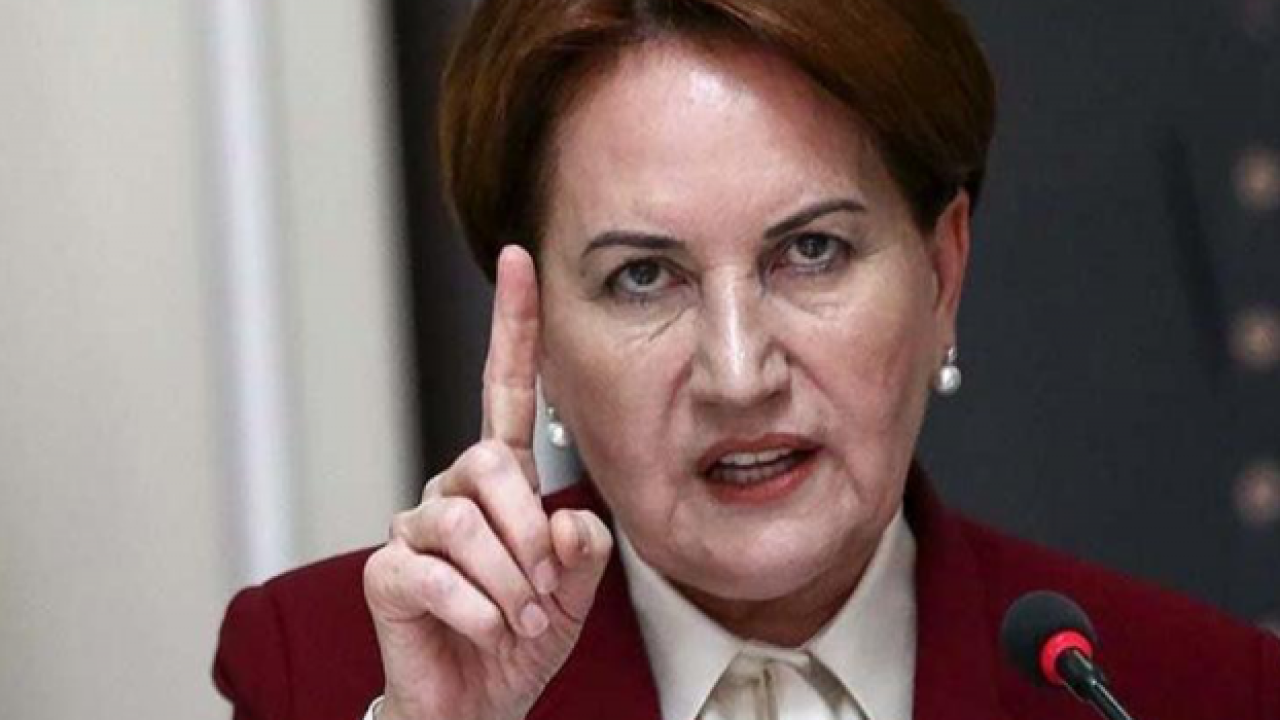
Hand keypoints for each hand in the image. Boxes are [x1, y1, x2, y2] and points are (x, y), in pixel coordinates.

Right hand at [363, 246, 612, 719]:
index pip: (504, 390)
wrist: (478, 704)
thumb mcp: (573, 589)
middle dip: (528, 533)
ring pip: (465, 523)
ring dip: (510, 584)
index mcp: (499, 482)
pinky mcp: (385, 572)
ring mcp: (413, 529)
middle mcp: (453, 492)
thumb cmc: (520, 636)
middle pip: (487, 463)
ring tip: (518, 618)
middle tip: (544, 590)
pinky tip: (486, 631)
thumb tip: (564, 519)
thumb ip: (581, 546)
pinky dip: (478, 613)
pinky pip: (436, 574)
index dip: (513, 327)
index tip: (518, 259)